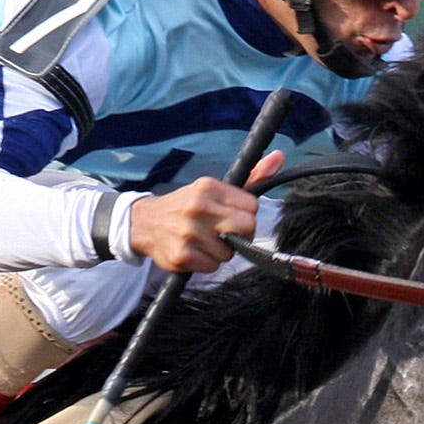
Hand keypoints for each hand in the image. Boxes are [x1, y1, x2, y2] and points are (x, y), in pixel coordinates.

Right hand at [125, 154, 284, 272]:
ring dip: (220, 252)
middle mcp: (199, 208)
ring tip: (204, 242)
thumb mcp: (212, 188)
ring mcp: (189, 233)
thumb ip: (250, 176)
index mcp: (208, 187)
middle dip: (240, 235)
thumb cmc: (185, 206)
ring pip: (230, 253)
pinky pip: (213, 267)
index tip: (232, 217)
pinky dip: (206, 263)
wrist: (144, 223)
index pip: (252, 207)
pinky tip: (194, 251)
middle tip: (223, 233)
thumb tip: (279, 157)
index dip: (245, 215)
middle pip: (247, 229)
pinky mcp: (182, 256)